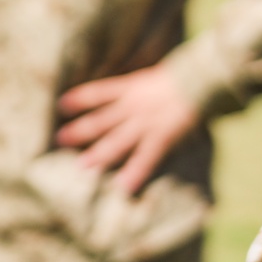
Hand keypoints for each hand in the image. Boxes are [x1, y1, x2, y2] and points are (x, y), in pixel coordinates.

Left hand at [55, 64, 199, 195]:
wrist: (201, 80)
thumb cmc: (182, 74)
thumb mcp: (155, 75)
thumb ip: (141, 85)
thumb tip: (132, 89)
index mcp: (132, 88)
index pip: (99, 92)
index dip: (79, 98)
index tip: (61, 104)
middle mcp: (133, 106)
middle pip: (101, 120)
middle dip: (80, 130)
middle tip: (60, 139)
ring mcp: (145, 123)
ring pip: (116, 141)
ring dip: (98, 154)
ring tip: (82, 165)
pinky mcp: (161, 137)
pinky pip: (145, 158)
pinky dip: (135, 172)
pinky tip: (123, 187)